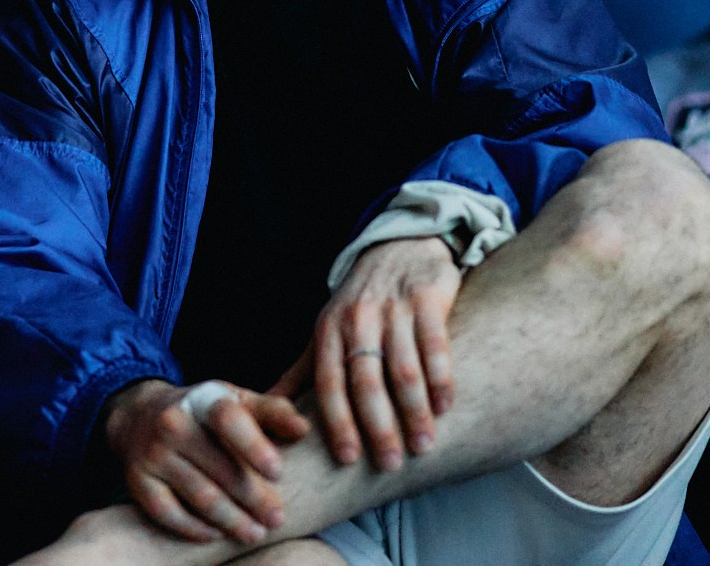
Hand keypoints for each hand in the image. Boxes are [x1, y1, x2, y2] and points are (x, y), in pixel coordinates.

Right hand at [103, 378, 308, 545]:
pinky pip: (168, 513)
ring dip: (230, 519)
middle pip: (218, 467)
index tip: (279, 473)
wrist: (141, 415)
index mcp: (204, 400)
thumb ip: (273, 412)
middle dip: (253, 497)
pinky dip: (194, 528)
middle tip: (278, 519)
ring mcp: (153, 454)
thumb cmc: (205, 412)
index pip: (229, 420)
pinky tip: (216, 536)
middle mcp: (174, 423)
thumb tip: (304, 430)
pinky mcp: (138, 482)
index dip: (254, 446)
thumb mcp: (238, 402)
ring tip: (255, 534)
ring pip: (198, 495)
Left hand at [274, 235, 457, 471]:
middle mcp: (358, 319)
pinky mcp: (427, 299)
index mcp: (328, 331)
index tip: (348, 459)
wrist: (398, 247)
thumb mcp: (324, 332)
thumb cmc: (358, 303)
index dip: (337, 422)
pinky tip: (444, 406)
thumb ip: (301, 373)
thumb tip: (265, 410)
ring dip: (414, 411)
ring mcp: (394, 308)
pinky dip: (440, 378)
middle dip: (378, 427)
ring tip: (423, 445)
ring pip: (404, 369)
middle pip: (366, 381)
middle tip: (391, 463)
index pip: (328, 383)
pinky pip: (435, 345)